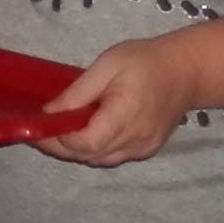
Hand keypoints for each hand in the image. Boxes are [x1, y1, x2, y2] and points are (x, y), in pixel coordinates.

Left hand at [31, 37, 198, 167]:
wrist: (186, 71)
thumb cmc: (145, 61)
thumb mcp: (107, 65)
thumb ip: (77, 93)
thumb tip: (48, 114)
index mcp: (125, 115)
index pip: (85, 143)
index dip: (58, 140)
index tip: (37, 129)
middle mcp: (136, 139)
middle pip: (88, 156)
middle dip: (61, 147)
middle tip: (42, 131)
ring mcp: (143, 148)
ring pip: (99, 160)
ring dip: (76, 150)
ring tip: (61, 131)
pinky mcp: (147, 150)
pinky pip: (113, 157)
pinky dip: (95, 150)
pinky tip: (87, 133)